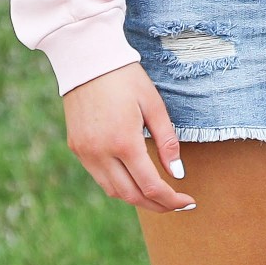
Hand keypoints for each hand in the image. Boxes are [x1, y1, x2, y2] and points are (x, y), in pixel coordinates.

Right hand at [63, 63, 193, 212]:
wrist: (86, 58)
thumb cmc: (125, 77)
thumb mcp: (154, 105)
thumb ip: (167, 142)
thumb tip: (177, 174)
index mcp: (124, 142)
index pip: (151, 186)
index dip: (172, 199)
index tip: (189, 201)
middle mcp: (101, 153)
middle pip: (131, 195)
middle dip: (157, 205)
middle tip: (176, 205)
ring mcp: (85, 152)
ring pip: (113, 191)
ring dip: (137, 198)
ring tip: (158, 196)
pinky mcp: (76, 147)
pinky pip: (100, 177)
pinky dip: (119, 184)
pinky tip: (134, 179)